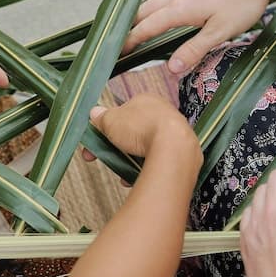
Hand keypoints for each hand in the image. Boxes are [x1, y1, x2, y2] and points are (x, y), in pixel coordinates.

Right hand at [85, 94, 200, 172]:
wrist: (172, 149)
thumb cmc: (142, 129)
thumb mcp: (111, 120)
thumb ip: (102, 117)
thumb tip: (95, 113)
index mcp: (146, 100)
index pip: (124, 112)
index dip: (108, 126)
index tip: (98, 139)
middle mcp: (163, 113)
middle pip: (134, 130)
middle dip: (118, 145)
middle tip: (105, 156)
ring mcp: (174, 132)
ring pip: (146, 146)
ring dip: (130, 159)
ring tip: (120, 170)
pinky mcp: (180, 151)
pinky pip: (157, 159)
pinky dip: (144, 168)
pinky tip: (134, 176)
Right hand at [123, 0, 275, 74]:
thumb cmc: (243, 0)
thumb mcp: (220, 31)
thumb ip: (194, 49)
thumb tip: (172, 68)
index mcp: (179, 8)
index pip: (146, 27)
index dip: (130, 40)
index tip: (118, 51)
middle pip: (144, 10)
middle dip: (129, 26)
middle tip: (120, 41)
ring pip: (155, 0)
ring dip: (142, 14)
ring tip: (135, 26)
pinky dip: (157, 5)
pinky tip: (165, 9)